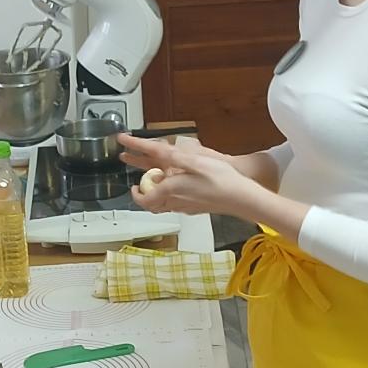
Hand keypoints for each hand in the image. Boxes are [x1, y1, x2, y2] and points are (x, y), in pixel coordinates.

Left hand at [119, 135, 265, 217]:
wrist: (241, 198)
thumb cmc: (222, 180)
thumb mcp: (197, 161)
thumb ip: (175, 159)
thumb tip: (159, 157)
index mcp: (171, 189)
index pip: (143, 193)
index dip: (133, 184)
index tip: (127, 166)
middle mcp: (175, 202)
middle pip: (149, 203)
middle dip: (140, 192)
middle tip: (135, 183)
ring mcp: (184, 208)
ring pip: (160, 206)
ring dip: (152, 196)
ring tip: (153, 183)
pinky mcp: (193, 209)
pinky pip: (172, 206)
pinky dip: (166, 198)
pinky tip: (174, 189)